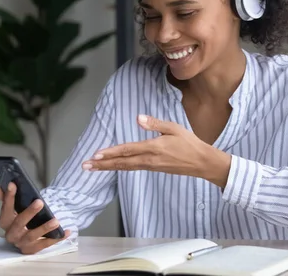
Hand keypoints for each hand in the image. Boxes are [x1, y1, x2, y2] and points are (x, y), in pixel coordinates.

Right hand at [0, 183, 70, 254]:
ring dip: (44, 228)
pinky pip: (45, 244)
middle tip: (40, 202)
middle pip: (18, 224)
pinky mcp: (33, 250)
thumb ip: (6, 198)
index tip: (12, 184)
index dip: (8, 197)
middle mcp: (11, 234)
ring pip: (32, 236)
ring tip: (55, 221)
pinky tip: (66, 231)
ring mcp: (22, 243)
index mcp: (5, 222)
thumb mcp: (14, 209)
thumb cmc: (20, 219)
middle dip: (29, 213)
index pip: (5, 209)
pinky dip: (56, 238)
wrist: (25, 237)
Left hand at [82, 114, 231, 187]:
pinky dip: (120, 167)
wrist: (201, 162)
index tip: (96, 155)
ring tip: (93, 167)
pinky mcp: (154, 169)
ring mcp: (151, 166)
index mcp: (154, 147)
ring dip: (108, 167)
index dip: (110, 152)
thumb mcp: (173, 128)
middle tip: (85, 166)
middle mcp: (150, 159)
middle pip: (122, 162)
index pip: (128, 150)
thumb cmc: (189, 143)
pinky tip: (113, 166)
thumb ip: (155, 123)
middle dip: (102, 164)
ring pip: (126, 167)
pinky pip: (133, 168)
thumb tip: (138, 118)